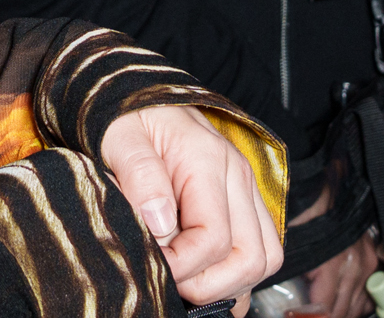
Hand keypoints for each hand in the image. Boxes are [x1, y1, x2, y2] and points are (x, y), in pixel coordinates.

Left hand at [99, 104, 283, 309]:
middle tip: (169, 282)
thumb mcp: (119, 137)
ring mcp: (245, 190)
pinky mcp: (243, 201)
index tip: (150, 267)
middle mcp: (239, 176)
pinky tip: (201, 274)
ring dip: (227, 283)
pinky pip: (259, 250)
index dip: (182, 267)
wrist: (137, 96)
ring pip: (264, 259)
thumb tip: (160, 225)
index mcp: (209, 160)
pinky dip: (235, 274)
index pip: (214, 239)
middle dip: (209, 285)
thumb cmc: (126, 115)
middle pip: (251, 258)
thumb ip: (140, 177)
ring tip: (184, 280)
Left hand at [288, 181, 376, 317]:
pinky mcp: (371, 258)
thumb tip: (273, 288)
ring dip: (340, 310)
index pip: (326, 308)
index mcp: (333, 263)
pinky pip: (368, 293)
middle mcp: (354, 266)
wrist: (328, 180)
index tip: (294, 315)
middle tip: (306, 314)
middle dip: (323, 315)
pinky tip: (340, 301)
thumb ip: (290, 266)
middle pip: (342, 311)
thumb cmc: (307, 205)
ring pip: (356, 306)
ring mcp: (366, 262)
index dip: (308, 316)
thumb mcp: (292, 235)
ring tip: (321, 310)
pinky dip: (355, 301)